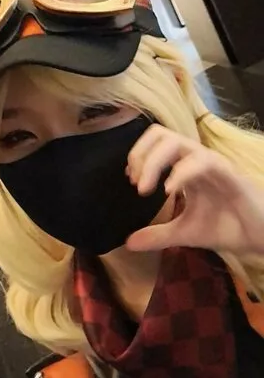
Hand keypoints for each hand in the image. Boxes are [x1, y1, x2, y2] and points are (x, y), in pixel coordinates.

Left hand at [125, 124, 263, 255]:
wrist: (261, 237)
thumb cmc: (228, 227)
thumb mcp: (185, 233)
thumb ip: (158, 235)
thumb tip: (128, 243)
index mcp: (184, 167)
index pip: (155, 142)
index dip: (137, 156)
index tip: (130, 181)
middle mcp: (195, 160)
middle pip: (161, 133)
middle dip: (140, 154)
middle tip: (135, 184)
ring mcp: (212, 163)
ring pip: (178, 141)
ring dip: (153, 161)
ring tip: (144, 188)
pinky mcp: (228, 173)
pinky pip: (202, 161)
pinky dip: (180, 172)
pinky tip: (168, 192)